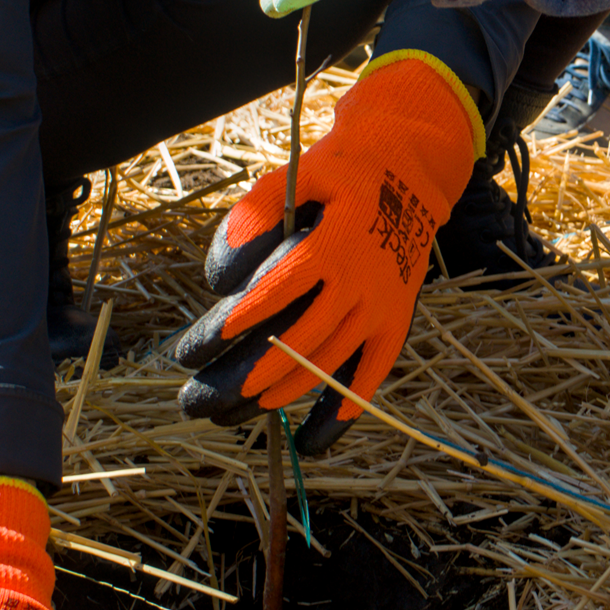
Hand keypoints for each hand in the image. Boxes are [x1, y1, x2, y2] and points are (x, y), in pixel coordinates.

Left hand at [173, 52, 481, 447]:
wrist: (410, 170)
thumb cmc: (339, 174)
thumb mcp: (296, 176)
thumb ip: (255, 213)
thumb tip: (222, 277)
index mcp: (334, 245)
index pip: (277, 291)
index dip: (238, 322)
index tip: (199, 345)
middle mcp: (361, 284)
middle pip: (298, 342)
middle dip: (247, 373)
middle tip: (203, 394)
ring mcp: (381, 309)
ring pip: (328, 365)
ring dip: (281, 394)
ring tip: (237, 410)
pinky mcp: (396, 323)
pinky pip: (371, 378)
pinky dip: (343, 411)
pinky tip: (308, 439)